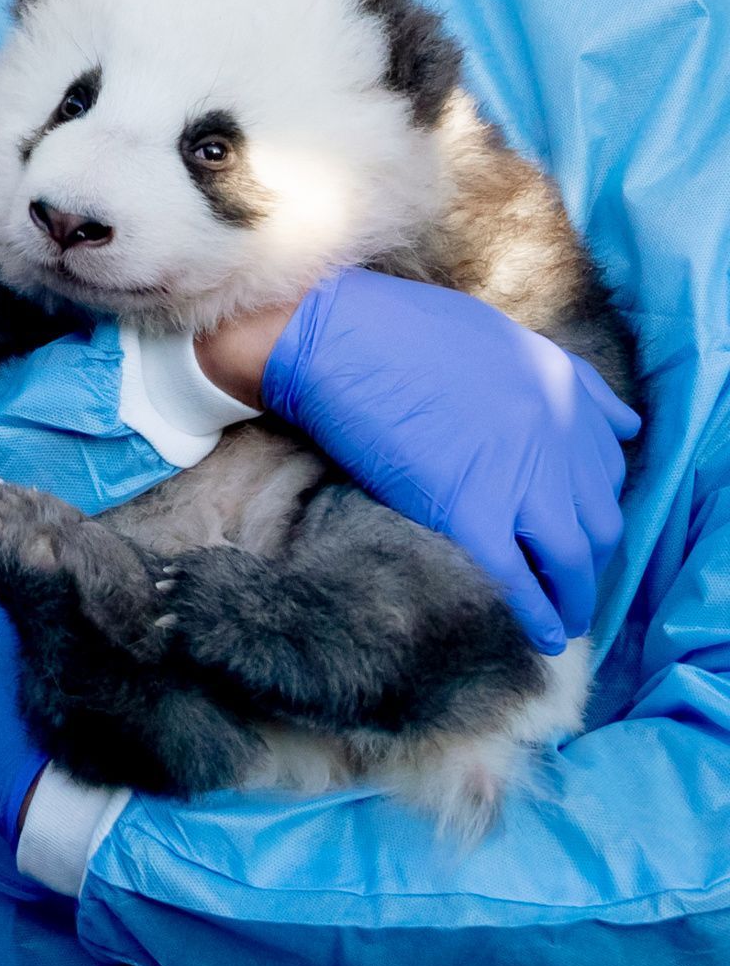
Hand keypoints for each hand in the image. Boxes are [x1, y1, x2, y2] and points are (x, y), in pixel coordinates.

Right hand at [251, 266, 638, 652]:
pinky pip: (518, 579)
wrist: (338, 337)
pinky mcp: (471, 512)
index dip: (593, 512)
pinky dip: (534, 615)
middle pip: (600, 523)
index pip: (605, 473)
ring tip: (563, 623)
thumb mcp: (508, 338)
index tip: (577, 534)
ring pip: (571, 559)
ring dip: (573, 599)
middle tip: (574, 590)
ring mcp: (519, 478)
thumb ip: (573, 381)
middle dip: (592, 566)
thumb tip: (626, 426)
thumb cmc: (401, 329)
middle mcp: (558, 440)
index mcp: (564, 395)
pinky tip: (539, 636)